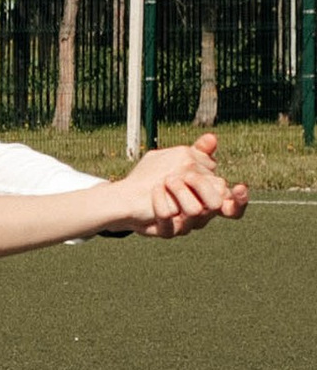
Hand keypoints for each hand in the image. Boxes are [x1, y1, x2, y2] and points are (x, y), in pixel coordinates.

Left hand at [123, 135, 247, 236]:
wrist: (128, 197)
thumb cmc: (158, 178)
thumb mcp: (178, 161)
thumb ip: (198, 153)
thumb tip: (212, 138)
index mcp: (208, 202)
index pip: (234, 208)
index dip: (241, 201)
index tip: (241, 187)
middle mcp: (201, 217)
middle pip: (216, 207)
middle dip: (202, 186)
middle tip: (187, 174)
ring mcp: (184, 226)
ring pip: (195, 213)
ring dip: (181, 191)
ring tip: (166, 178)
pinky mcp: (166, 231)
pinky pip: (169, 222)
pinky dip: (162, 202)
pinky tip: (155, 189)